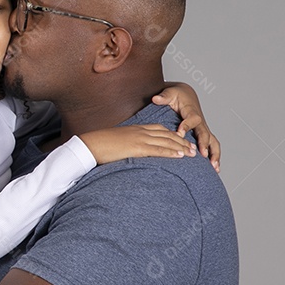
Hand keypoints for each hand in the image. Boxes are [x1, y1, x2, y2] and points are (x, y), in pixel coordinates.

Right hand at [80, 124, 195, 164]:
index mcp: (136, 129)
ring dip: (181, 147)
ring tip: (192, 153)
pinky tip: (180, 155)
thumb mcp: (117, 142)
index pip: (160, 129)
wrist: (90, 144)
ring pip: (166, 141)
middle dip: (182, 141)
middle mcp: (141, 131)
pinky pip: (158, 149)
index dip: (173, 135)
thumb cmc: (100, 145)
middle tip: (193, 148)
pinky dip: (171, 151)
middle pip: (167, 134)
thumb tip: (131, 152)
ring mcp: (140, 138)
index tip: (183, 141)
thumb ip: (128, 145)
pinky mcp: (137, 147)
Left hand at [152, 83, 220, 171]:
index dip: (186, 125)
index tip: (179, 133)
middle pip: (205, 133)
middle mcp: (199, 122)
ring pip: (212, 141)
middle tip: (203, 155)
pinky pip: (211, 146)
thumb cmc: (178, 95)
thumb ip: (164, 96)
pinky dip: (214, 156)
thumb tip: (155, 98)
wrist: (187, 95)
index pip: (191, 119)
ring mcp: (202, 129)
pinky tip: (215, 168)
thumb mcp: (170, 93)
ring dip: (214, 154)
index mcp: (191, 112)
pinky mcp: (202, 134)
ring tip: (214, 167)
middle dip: (204, 144)